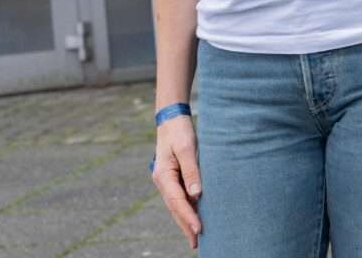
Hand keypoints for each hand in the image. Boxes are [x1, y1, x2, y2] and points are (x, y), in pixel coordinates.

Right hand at [151, 114, 201, 248]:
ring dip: (185, 220)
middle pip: (175, 208)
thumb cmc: (180, 131)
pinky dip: (186, 209)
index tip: (199, 229)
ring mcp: (167, 180)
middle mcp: (163, 181)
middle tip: (196, 243)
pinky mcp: (174, 177)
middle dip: (185, 225)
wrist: (172, 119)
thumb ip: (192, 171)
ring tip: (195, 236)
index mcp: (164, 176)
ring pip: (177, 205)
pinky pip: (180, 197)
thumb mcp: (187, 148)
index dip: (188, 216)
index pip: (178, 201)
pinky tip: (194, 216)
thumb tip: (197, 195)